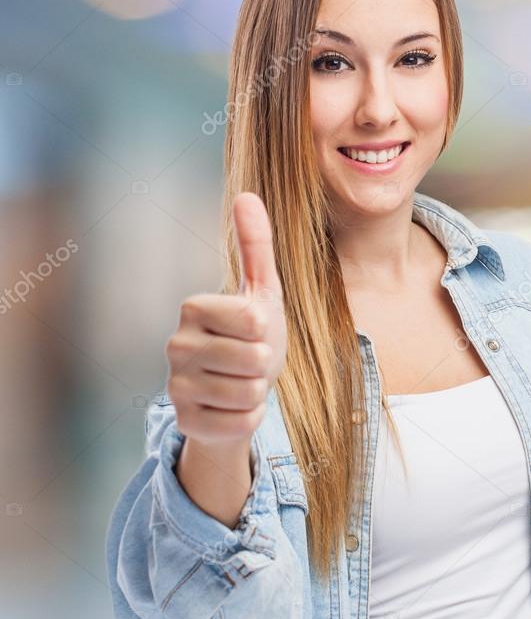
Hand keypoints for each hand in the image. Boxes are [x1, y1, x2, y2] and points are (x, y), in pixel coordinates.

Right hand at [165, 192, 287, 445]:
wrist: (240, 391)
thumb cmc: (253, 336)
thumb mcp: (261, 291)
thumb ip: (255, 246)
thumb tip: (248, 195)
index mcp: (193, 308)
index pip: (255, 322)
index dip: (266, 330)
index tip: (252, 332)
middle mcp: (175, 346)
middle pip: (254, 359)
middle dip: (265, 364)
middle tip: (249, 361)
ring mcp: (176, 386)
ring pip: (249, 393)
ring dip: (258, 391)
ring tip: (242, 382)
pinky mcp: (186, 422)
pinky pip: (241, 422)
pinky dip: (249, 418)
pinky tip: (233, 407)